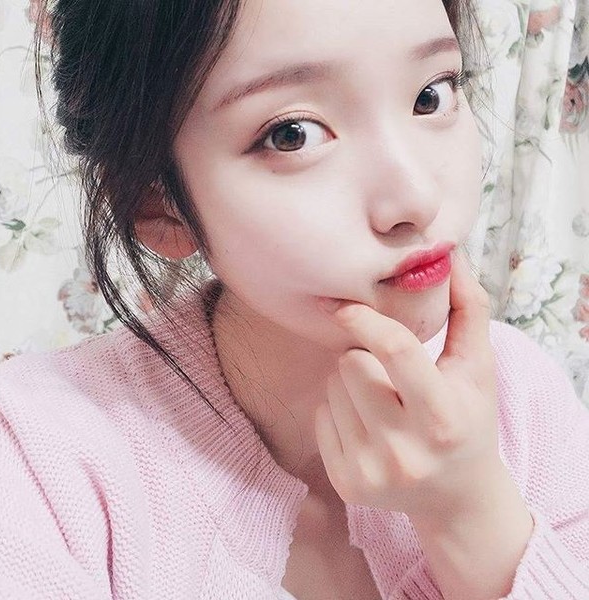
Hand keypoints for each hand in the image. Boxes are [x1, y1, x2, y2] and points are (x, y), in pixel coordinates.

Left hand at [315, 253, 505, 520]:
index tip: (348, 307)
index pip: (396, 351)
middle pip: (352, 365)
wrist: (456, 496)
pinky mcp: (346, 484)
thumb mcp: (478, 367)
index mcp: (443, 418)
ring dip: (350, 382)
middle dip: (364, 357)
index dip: (367, 319)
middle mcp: (405, 451)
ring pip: (332, 387)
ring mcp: (371, 472)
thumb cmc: (469, 420)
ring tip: (382, 401)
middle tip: (388, 375)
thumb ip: (469, 308)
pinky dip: (337, 409)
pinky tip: (367, 424)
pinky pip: (320, 416)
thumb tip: (451, 254)